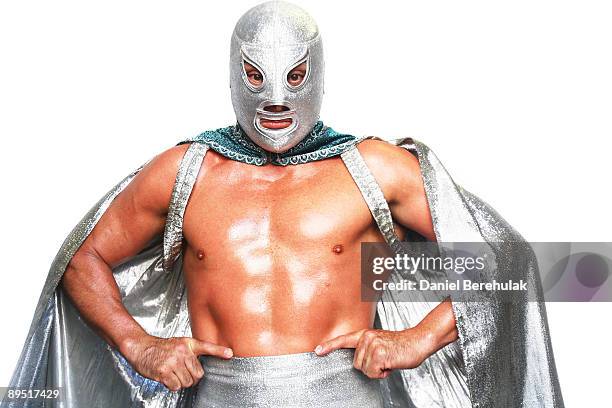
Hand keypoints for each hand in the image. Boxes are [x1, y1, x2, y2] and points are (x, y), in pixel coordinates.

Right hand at [120, 334, 232, 390]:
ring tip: (173, 373)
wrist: (141, 347)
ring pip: (187, 382)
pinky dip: (172, 385)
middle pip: (198, 375)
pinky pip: (176, 386)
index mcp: (188, 344)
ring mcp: (173, 361)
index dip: (219, 351)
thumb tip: (202, 367)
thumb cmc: (161, 348)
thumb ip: (192, 353)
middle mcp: (182, 351)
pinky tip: (166, 377)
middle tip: (181, 372)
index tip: (230, 354)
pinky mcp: (164, 371)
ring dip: (180, 382)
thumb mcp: (180, 344)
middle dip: (190, 378)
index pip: (207, 347)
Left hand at [314, 328, 431, 378]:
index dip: (329, 346)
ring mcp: (372, 344)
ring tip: (388, 360)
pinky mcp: (379, 353)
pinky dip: (382, 373)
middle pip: (356, 363)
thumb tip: (359, 361)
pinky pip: (373, 372)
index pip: (343, 339)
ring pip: (364, 369)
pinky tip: (390, 364)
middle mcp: (366, 337)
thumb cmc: (400, 346)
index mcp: (365, 334)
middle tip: (384, 360)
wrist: (417, 342)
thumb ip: (367, 348)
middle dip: (370, 367)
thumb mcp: (380, 343)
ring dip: (377, 370)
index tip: (317, 351)